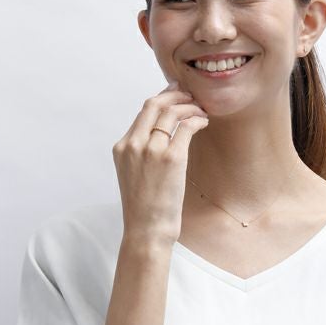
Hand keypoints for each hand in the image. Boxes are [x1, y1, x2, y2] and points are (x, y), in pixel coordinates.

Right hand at [113, 83, 208, 247]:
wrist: (146, 229)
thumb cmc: (144, 208)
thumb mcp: (133, 175)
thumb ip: (141, 154)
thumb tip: (161, 138)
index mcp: (122, 147)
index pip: (142, 112)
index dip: (162, 98)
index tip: (175, 94)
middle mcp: (134, 144)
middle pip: (154, 104)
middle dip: (175, 94)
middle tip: (191, 96)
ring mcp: (151, 150)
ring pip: (171, 112)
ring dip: (190, 106)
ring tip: (201, 111)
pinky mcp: (171, 158)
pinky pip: (186, 127)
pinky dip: (197, 120)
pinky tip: (204, 123)